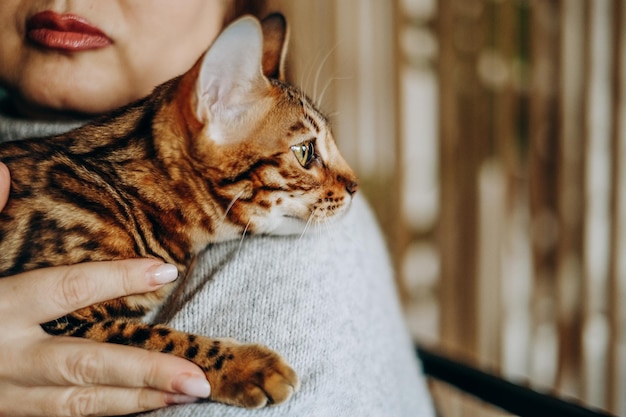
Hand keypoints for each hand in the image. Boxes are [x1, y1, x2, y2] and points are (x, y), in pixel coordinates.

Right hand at [0, 163, 209, 416]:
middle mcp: (1, 357)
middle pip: (83, 364)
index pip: (62, 291)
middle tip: (196, 377)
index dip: (115, 280)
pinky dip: (105, 414)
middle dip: (143, 372)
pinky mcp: (6, 414)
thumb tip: (3, 174)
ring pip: (78, 403)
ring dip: (135, 402)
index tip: (164, 270)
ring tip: (186, 394)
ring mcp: (3, 396)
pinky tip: (144, 408)